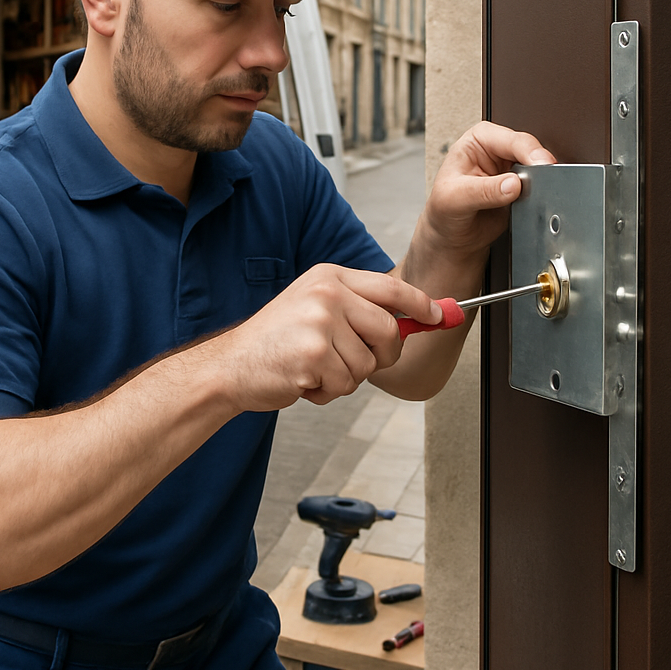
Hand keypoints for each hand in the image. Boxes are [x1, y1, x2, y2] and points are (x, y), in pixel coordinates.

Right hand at [215, 264, 441, 410]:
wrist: (231, 365)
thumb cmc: (277, 341)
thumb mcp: (316, 307)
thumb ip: (361, 309)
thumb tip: (421, 317)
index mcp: (330, 276)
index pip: (390, 287)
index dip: (421, 304)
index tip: (439, 316)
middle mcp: (327, 293)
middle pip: (390, 330)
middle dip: (382, 355)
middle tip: (352, 360)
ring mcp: (320, 323)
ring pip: (368, 364)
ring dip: (346, 378)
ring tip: (314, 368)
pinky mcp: (313, 354)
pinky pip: (346, 384)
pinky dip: (328, 392)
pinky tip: (304, 380)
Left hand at [421, 122, 554, 258]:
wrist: (451, 237)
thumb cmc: (443, 211)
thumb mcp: (455, 199)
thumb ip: (484, 190)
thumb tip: (513, 185)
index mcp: (478, 140)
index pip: (511, 140)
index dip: (529, 152)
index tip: (541, 166)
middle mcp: (496, 151)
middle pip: (530, 151)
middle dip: (538, 167)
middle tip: (541, 183)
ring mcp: (510, 170)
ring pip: (538, 169)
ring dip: (540, 182)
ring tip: (529, 195)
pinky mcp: (521, 189)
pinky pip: (540, 188)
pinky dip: (540, 195)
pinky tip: (531, 203)